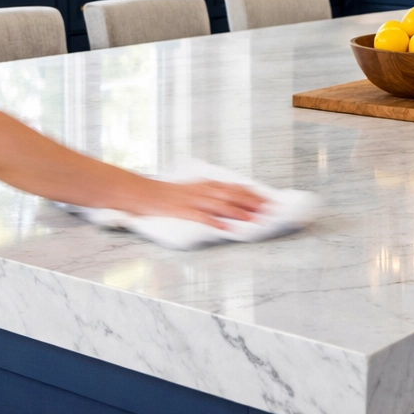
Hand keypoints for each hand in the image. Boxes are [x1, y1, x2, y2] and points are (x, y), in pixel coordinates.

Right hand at [123, 178, 266, 228]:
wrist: (145, 194)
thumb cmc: (170, 194)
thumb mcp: (194, 189)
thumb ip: (212, 194)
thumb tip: (234, 202)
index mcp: (206, 184)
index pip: (235, 187)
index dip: (253, 193)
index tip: (268, 200)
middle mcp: (203, 190)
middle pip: (231, 194)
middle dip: (251, 202)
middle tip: (268, 210)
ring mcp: (193, 200)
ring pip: (219, 204)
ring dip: (237, 211)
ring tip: (252, 219)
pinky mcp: (182, 210)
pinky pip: (201, 216)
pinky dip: (214, 222)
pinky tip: (225, 228)